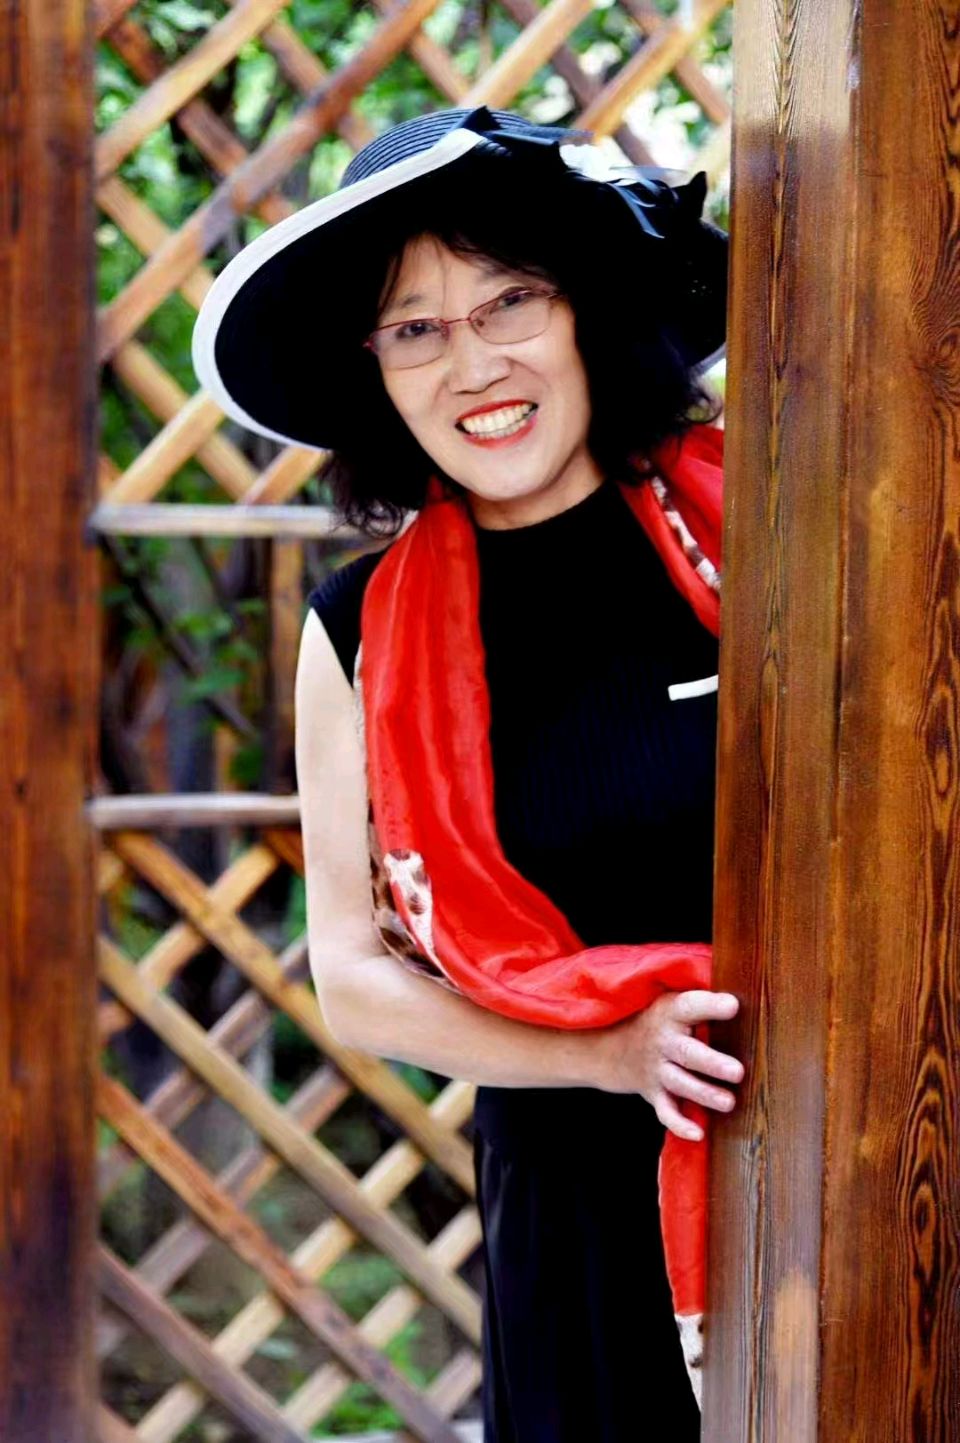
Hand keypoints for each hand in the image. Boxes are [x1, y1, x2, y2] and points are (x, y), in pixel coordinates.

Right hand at [593, 990, 743, 1140]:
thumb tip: (747, 994)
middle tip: (738, 1072)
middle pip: (687, 1052)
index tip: (733, 1005)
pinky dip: (679, 1124)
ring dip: (703, 1094)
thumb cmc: (663, 1021)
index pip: (690, 1006)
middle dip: (712, 1063)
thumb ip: (704, 1002)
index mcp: (672, 1012)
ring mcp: (657, 1069)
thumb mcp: (675, 1002)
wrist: (614, 1047)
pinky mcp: (655, 1093)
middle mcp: (664, 1041)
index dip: (711, 1005)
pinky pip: (665, 1111)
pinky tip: (698, 1134)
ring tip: (729, 1103)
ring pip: (680, 1083)